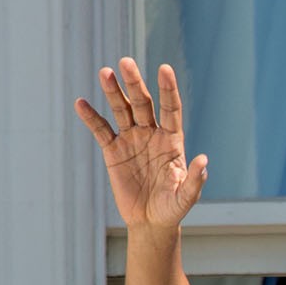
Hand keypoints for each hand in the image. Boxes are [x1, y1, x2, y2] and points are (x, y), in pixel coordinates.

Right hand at [74, 58, 207, 231]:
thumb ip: (194, 180)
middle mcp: (151, 134)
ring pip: (121, 110)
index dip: (168, 89)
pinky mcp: (113, 151)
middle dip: (135, 83)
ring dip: (113, 92)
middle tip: (126, 63)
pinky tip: (81, 103)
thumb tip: (204, 161)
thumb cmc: (172, 208)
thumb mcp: (186, 197)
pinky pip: (101, 130)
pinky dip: (91, 117)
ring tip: (105, 73)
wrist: (150, 222)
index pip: (170, 109)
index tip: (164, 69)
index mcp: (171, 140)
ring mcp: (131, 139)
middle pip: (142, 103)